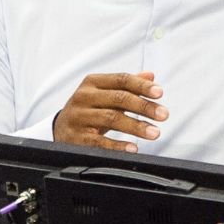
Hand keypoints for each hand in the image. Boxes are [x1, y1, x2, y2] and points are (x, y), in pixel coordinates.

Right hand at [53, 71, 167, 151]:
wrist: (60, 129)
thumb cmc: (88, 108)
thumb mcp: (105, 93)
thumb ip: (127, 85)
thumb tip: (150, 75)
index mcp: (93, 82)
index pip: (122, 80)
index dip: (142, 86)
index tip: (160, 93)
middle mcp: (84, 97)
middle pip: (119, 98)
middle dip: (144, 107)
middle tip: (163, 114)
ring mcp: (78, 117)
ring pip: (111, 119)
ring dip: (136, 126)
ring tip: (154, 132)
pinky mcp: (75, 138)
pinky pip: (99, 142)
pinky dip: (118, 146)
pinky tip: (132, 148)